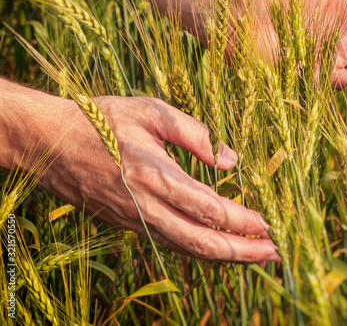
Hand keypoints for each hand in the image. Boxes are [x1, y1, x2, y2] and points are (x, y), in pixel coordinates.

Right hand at [37, 93, 277, 262]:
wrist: (50, 143)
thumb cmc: (101, 120)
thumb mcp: (151, 112)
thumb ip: (194, 133)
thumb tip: (229, 159)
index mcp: (154, 175)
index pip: (209, 208)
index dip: (242, 220)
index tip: (269, 224)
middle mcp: (145, 207)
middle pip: (202, 241)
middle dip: (242, 251)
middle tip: (275, 253)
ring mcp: (135, 220)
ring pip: (187, 248)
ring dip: (225, 255)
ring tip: (255, 255)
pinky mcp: (128, 223)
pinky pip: (171, 242)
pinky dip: (200, 248)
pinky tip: (217, 244)